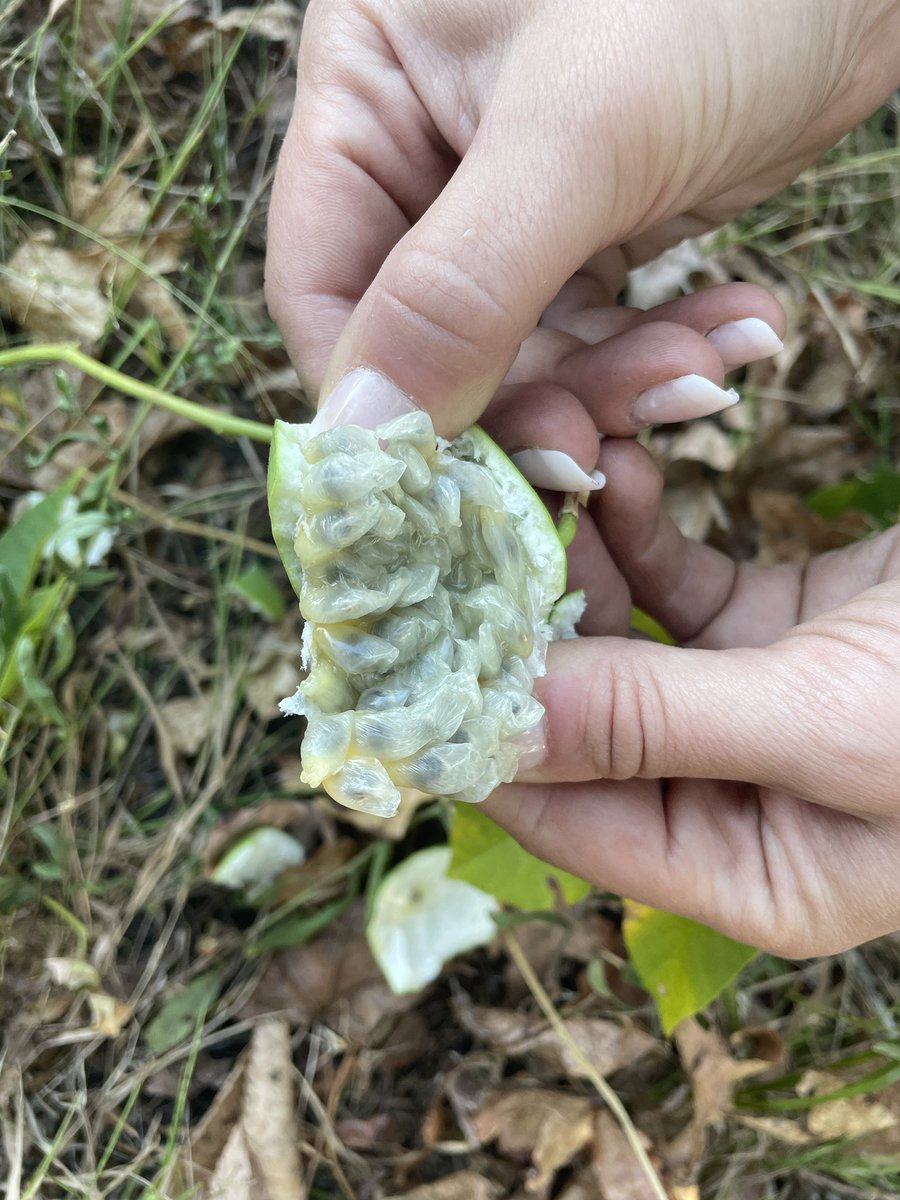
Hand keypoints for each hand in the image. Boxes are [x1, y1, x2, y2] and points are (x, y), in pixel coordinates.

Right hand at [266, 0, 899, 434]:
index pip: (325, 289)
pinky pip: (597, 333)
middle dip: (529, 400)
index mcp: (367, 91)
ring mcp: (509, 198)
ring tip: (703, 376)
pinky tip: (733, 334)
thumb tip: (365, 432)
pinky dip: (659, 355)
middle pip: (431, 341)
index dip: (382, 398)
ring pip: (522, 353)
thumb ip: (461, 288)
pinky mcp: (591, 226)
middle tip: (606, 443)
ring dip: (612, 389)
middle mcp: (423, 153)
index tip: (452, 480)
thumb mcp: (580, 132)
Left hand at [484, 440, 899, 956]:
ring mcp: (744, 707)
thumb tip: (488, 724)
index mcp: (740, 870)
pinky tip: (615, 463)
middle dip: (526, 600)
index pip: (560, 814)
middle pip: (576, 707)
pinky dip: (636, 523)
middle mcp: (727, 798)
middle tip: (480, 496)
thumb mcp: (830, 727)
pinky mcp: (774, 628)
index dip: (480, 725)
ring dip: (574, 541)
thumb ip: (654, 727)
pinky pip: (672, 579)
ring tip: (552, 449)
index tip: (417, 623)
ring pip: (614, 628)